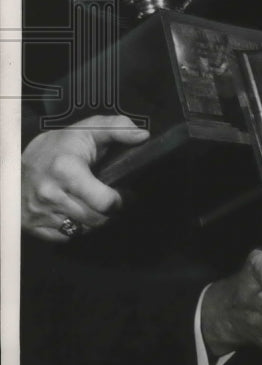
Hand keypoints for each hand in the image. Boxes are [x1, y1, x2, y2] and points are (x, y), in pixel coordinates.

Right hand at [22, 114, 149, 240]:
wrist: (15, 162)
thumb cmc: (60, 145)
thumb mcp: (89, 128)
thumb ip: (118, 128)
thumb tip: (142, 136)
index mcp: (67, 170)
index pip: (104, 202)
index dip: (122, 201)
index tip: (127, 195)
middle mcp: (51, 194)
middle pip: (96, 220)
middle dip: (111, 213)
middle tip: (115, 203)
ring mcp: (40, 212)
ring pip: (83, 230)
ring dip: (95, 222)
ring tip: (97, 207)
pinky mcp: (32, 225)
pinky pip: (65, 237)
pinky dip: (76, 228)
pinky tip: (78, 213)